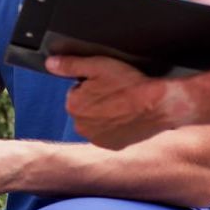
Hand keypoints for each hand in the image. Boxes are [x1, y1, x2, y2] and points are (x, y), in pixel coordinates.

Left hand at [45, 55, 172, 149]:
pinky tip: (127, 116)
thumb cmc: (129, 84)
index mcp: (73, 106)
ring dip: (105, 114)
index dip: (92, 85)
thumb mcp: (98, 65)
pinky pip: (110, 133)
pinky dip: (115, 126)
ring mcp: (97, 139)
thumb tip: (50, 64)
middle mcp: (81, 126)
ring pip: (97, 121)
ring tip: (123, 104)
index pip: (77, 91)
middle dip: (96, 101)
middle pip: (86, 107)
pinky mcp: (113, 146)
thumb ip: (70, 64)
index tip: (107, 83)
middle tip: (116, 92)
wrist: (159, 104)